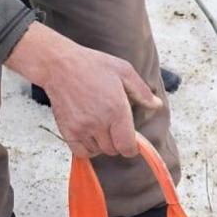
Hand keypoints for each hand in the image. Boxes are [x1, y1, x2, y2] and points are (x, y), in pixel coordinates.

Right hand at [5, 23, 159, 158]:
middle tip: (116, 127)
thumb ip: (142, 91)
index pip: (128, 146)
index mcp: (116, 109)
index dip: (133, 147)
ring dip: (103, 144)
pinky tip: (91, 135)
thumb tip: (156, 105)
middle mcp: (99, 122)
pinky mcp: (67, 130)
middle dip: (119, 142)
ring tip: (102, 126)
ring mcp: (81, 128)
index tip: (133, 140)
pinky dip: (88, 149)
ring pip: (99, 151)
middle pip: (114, 150)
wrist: (60, 65)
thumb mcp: (124, 71)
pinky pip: (82, 152)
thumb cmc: (92, 65)